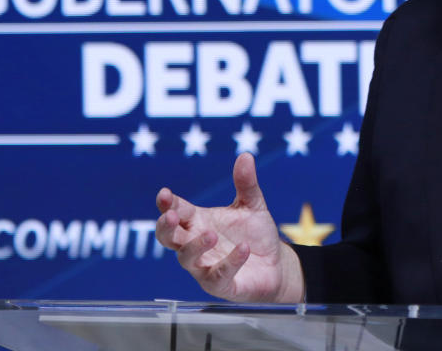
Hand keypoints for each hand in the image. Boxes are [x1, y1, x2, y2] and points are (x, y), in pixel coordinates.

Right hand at [155, 153, 303, 302]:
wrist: (276, 264)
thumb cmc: (256, 234)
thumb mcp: (253, 205)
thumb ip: (246, 184)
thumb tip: (245, 155)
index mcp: (199, 222)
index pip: (177, 211)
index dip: (168, 204)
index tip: (165, 194)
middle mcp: (196, 244)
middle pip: (169, 237)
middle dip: (166, 226)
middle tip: (170, 215)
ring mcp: (205, 266)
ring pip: (186, 258)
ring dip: (196, 246)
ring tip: (211, 234)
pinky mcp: (220, 285)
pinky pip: (218, 276)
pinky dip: (229, 262)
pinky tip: (243, 249)